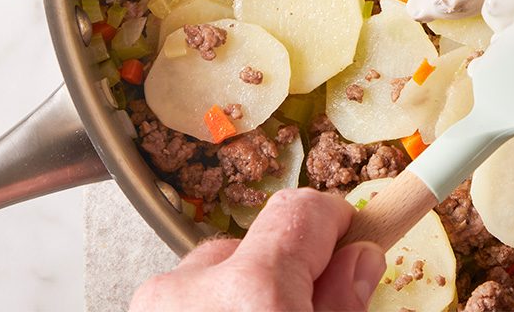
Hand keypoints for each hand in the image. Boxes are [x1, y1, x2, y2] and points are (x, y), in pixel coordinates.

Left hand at [130, 188, 385, 311]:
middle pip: (254, 246)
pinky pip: (181, 301)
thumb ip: (342, 303)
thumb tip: (359, 259)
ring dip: (238, 299)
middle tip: (305, 307)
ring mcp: (155, 304)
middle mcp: (190, 289)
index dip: (336, 222)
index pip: (303, 211)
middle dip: (284, 273)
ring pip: (210, 276)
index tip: (356, 236)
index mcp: (254, 292)